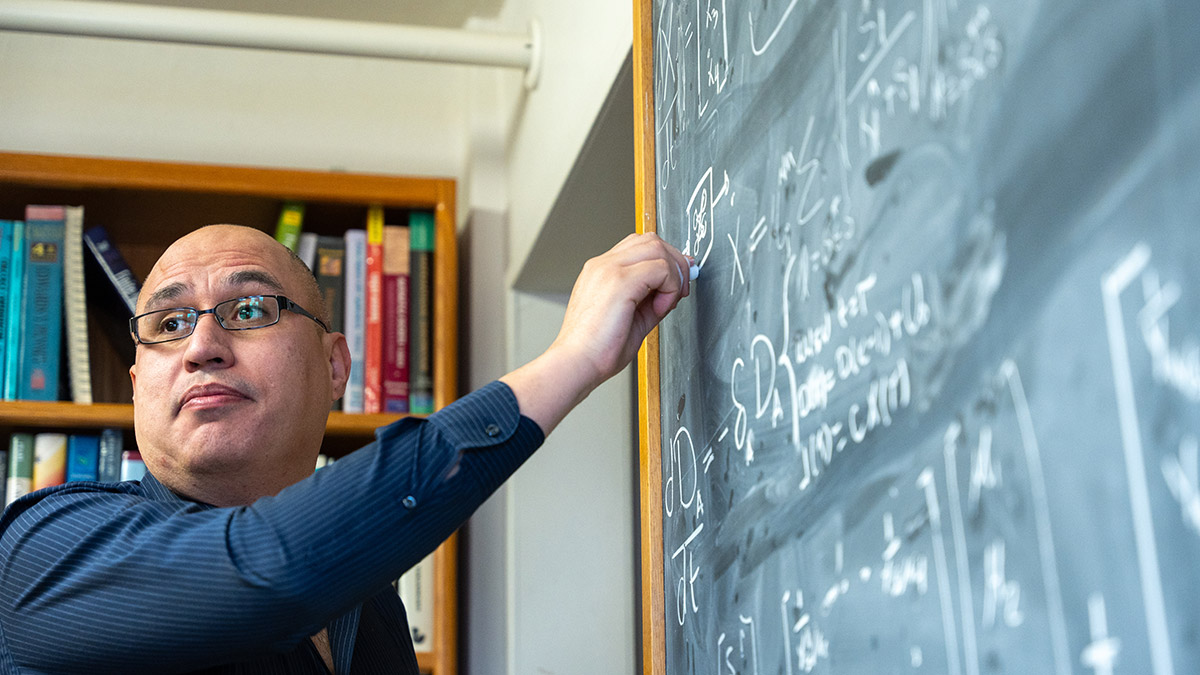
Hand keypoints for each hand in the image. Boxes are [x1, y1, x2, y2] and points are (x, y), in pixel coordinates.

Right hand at [500, 233, 690, 433]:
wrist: (576, 363)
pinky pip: (660, 268)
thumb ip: (652, 299)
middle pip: (651, 240)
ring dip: (674, 273)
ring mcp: (608, 268)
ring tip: (669, 300)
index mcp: (601, 270)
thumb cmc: (597, 349)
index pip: (640, 246)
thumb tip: (675, 290)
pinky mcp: (619, 281)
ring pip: (657, 247)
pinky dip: (670, 286)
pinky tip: (660, 308)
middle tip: (680, 291)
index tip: (676, 285)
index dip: (665, 261)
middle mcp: (603, 264)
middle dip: (675, 262)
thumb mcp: (633, 317)